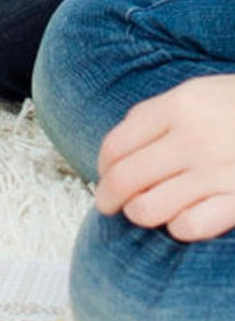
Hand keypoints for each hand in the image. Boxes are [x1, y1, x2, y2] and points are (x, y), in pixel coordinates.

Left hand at [95, 75, 234, 241]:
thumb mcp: (199, 93)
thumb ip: (153, 116)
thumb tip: (113, 151)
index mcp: (179, 106)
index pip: (114, 146)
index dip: (101, 168)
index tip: (105, 176)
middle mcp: (194, 138)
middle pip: (122, 180)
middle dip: (107, 198)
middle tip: (110, 205)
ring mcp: (219, 171)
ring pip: (146, 209)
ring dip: (140, 215)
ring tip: (147, 212)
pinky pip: (188, 227)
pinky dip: (179, 227)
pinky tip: (184, 219)